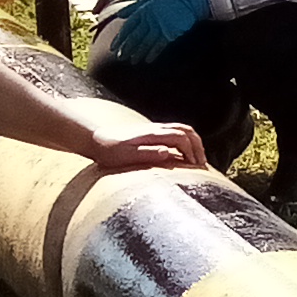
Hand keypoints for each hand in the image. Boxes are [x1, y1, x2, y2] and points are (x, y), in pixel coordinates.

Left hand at [75, 114, 206, 174]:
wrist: (94, 139)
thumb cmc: (108, 151)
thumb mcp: (126, 155)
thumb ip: (147, 153)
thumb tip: (168, 153)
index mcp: (153, 134)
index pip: (182, 138)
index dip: (192, 152)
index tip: (196, 167)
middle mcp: (156, 129)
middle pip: (187, 130)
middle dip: (198, 147)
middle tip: (202, 164)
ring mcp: (154, 129)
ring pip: (183, 130)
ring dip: (194, 143)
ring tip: (197, 160)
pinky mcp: (151, 133)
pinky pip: (176, 133)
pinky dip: (186, 142)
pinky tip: (183, 155)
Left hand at [94, 0, 210, 65]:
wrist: (189, 0)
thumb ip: (133, 7)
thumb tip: (119, 15)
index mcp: (143, 10)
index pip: (127, 27)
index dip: (119, 38)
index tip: (113, 48)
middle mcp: (149, 19)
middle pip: (135, 36)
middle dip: (126, 48)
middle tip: (120, 58)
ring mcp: (160, 26)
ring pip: (146, 42)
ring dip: (138, 53)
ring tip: (132, 61)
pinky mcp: (171, 32)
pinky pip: (160, 44)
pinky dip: (153, 53)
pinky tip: (147, 60)